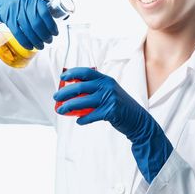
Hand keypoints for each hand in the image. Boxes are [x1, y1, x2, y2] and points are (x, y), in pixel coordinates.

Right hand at [0, 0, 57, 49]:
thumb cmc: (19, 0)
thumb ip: (44, 5)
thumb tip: (60, 13)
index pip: (45, 13)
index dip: (51, 25)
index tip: (55, 33)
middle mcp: (25, 3)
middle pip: (37, 23)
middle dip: (44, 35)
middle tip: (49, 41)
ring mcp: (15, 10)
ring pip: (28, 29)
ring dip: (36, 40)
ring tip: (41, 46)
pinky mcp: (8, 18)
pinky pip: (17, 33)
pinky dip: (25, 41)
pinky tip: (30, 46)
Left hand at [53, 67, 172, 182]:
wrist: (138, 120)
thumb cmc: (120, 106)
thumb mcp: (110, 92)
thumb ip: (95, 90)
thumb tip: (73, 92)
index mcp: (106, 80)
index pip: (86, 72)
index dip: (73, 73)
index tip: (63, 77)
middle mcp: (107, 86)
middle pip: (80, 87)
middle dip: (65, 92)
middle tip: (56, 97)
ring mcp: (109, 99)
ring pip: (82, 102)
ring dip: (69, 106)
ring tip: (61, 110)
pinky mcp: (110, 111)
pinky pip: (91, 115)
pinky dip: (83, 119)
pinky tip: (79, 121)